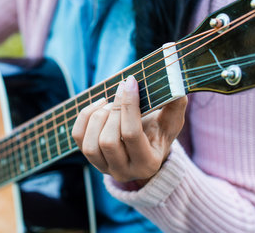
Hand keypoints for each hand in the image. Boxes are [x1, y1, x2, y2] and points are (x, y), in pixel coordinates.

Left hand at [72, 75, 186, 183]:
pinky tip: (99, 105)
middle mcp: (124, 172)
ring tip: (110, 103)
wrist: (144, 146)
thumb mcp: (171, 121)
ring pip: (91, 143)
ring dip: (98, 116)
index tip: (130, 82)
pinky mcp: (90, 158)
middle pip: (108, 141)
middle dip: (113, 111)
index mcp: (148, 163)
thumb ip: (176, 105)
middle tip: (121, 91)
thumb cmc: (158, 131)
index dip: (128, 106)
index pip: (131, 134)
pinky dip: (85, 116)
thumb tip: (175, 87)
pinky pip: (78, 136)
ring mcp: (104, 167)